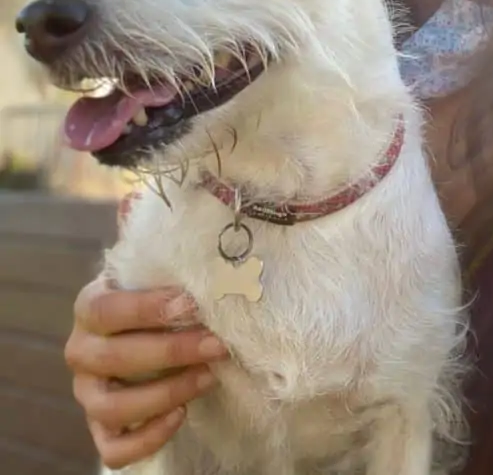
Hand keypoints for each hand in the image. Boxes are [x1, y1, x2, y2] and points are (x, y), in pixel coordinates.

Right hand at [65, 275, 229, 469]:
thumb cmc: (156, 297)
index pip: (106, 309)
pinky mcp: (101, 429)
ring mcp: (87, 394)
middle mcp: (81, 352)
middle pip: (115, 358)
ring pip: (112, 407)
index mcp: (89, 307)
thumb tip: (192, 239)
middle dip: (172, 351)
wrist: (145, 331)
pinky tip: (181, 415)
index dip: (147, 309)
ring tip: (209, 377)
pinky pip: (114, 448)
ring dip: (166, 393)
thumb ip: (166, 258)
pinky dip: (148, 437)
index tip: (192, 304)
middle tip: (216, 344)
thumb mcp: (157, 273)